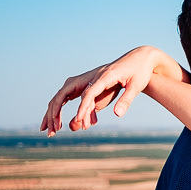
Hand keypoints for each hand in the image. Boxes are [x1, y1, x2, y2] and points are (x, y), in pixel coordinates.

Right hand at [40, 47, 177, 135]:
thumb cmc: (139, 72)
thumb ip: (126, 100)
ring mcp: (86, 81)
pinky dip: (65, 110)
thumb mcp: (136, 85)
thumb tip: (118, 115)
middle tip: (52, 130)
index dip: (83, 108)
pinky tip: (68, 124)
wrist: (139, 59)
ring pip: (64, 96)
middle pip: (65, 93)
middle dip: (55, 111)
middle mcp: (89, 78)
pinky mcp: (88, 85)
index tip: (79, 121)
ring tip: (51, 131)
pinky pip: (72, 98)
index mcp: (102, 76)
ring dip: (54, 113)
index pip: (87, 93)